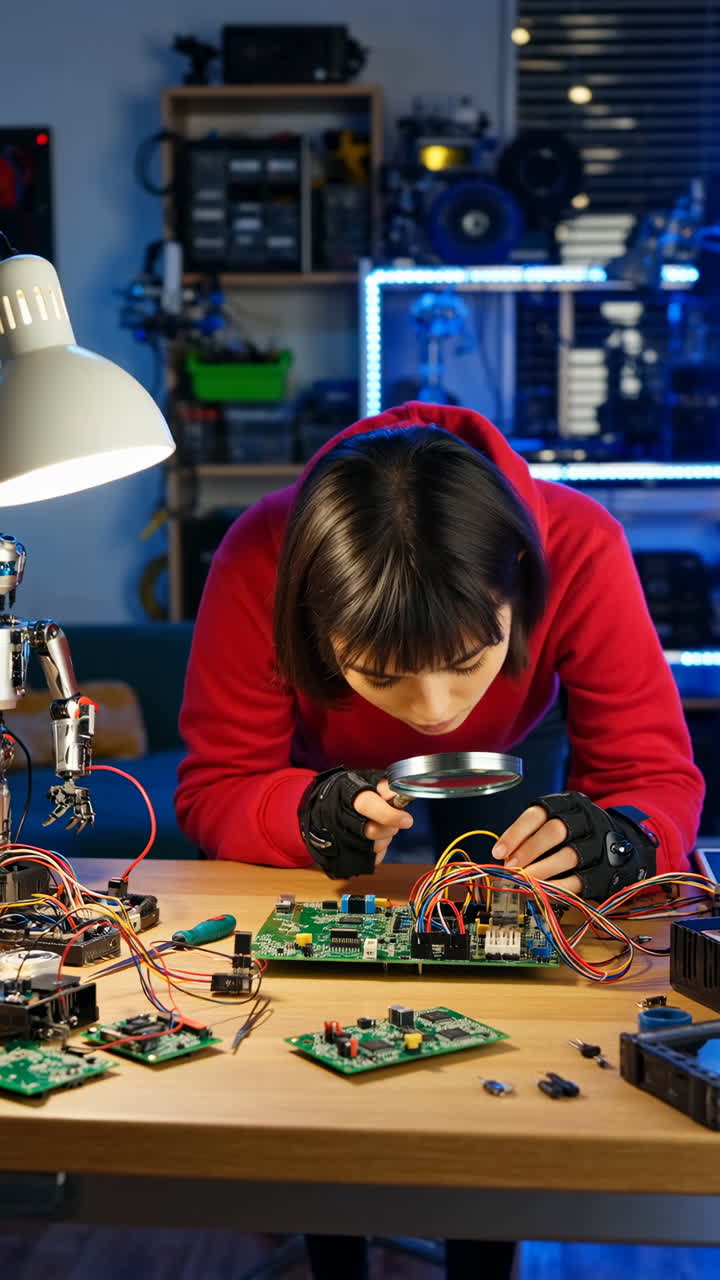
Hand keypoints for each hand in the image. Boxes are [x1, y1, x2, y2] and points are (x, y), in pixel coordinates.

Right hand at [298, 766, 412, 878]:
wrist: (317, 809)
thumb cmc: (345, 793)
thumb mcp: (362, 780)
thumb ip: (381, 787)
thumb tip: (398, 794)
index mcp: (345, 794)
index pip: (367, 805)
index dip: (389, 814)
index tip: (406, 820)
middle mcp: (339, 818)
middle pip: (371, 830)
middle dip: (389, 828)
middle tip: (399, 821)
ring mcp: (339, 838)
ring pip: (373, 847)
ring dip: (385, 838)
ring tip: (381, 826)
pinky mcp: (344, 855)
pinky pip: (372, 858)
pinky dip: (379, 850)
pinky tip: (374, 838)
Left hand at [491, 792, 656, 900]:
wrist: (622, 845)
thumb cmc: (577, 833)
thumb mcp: (556, 821)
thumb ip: (532, 834)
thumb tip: (502, 856)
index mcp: (568, 804)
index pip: (538, 814)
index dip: (515, 833)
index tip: (498, 851)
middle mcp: (585, 820)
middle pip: (555, 831)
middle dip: (528, 851)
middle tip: (510, 867)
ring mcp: (598, 844)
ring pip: (568, 856)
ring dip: (541, 871)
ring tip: (524, 881)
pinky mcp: (604, 870)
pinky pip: (578, 880)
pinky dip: (557, 887)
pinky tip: (541, 891)